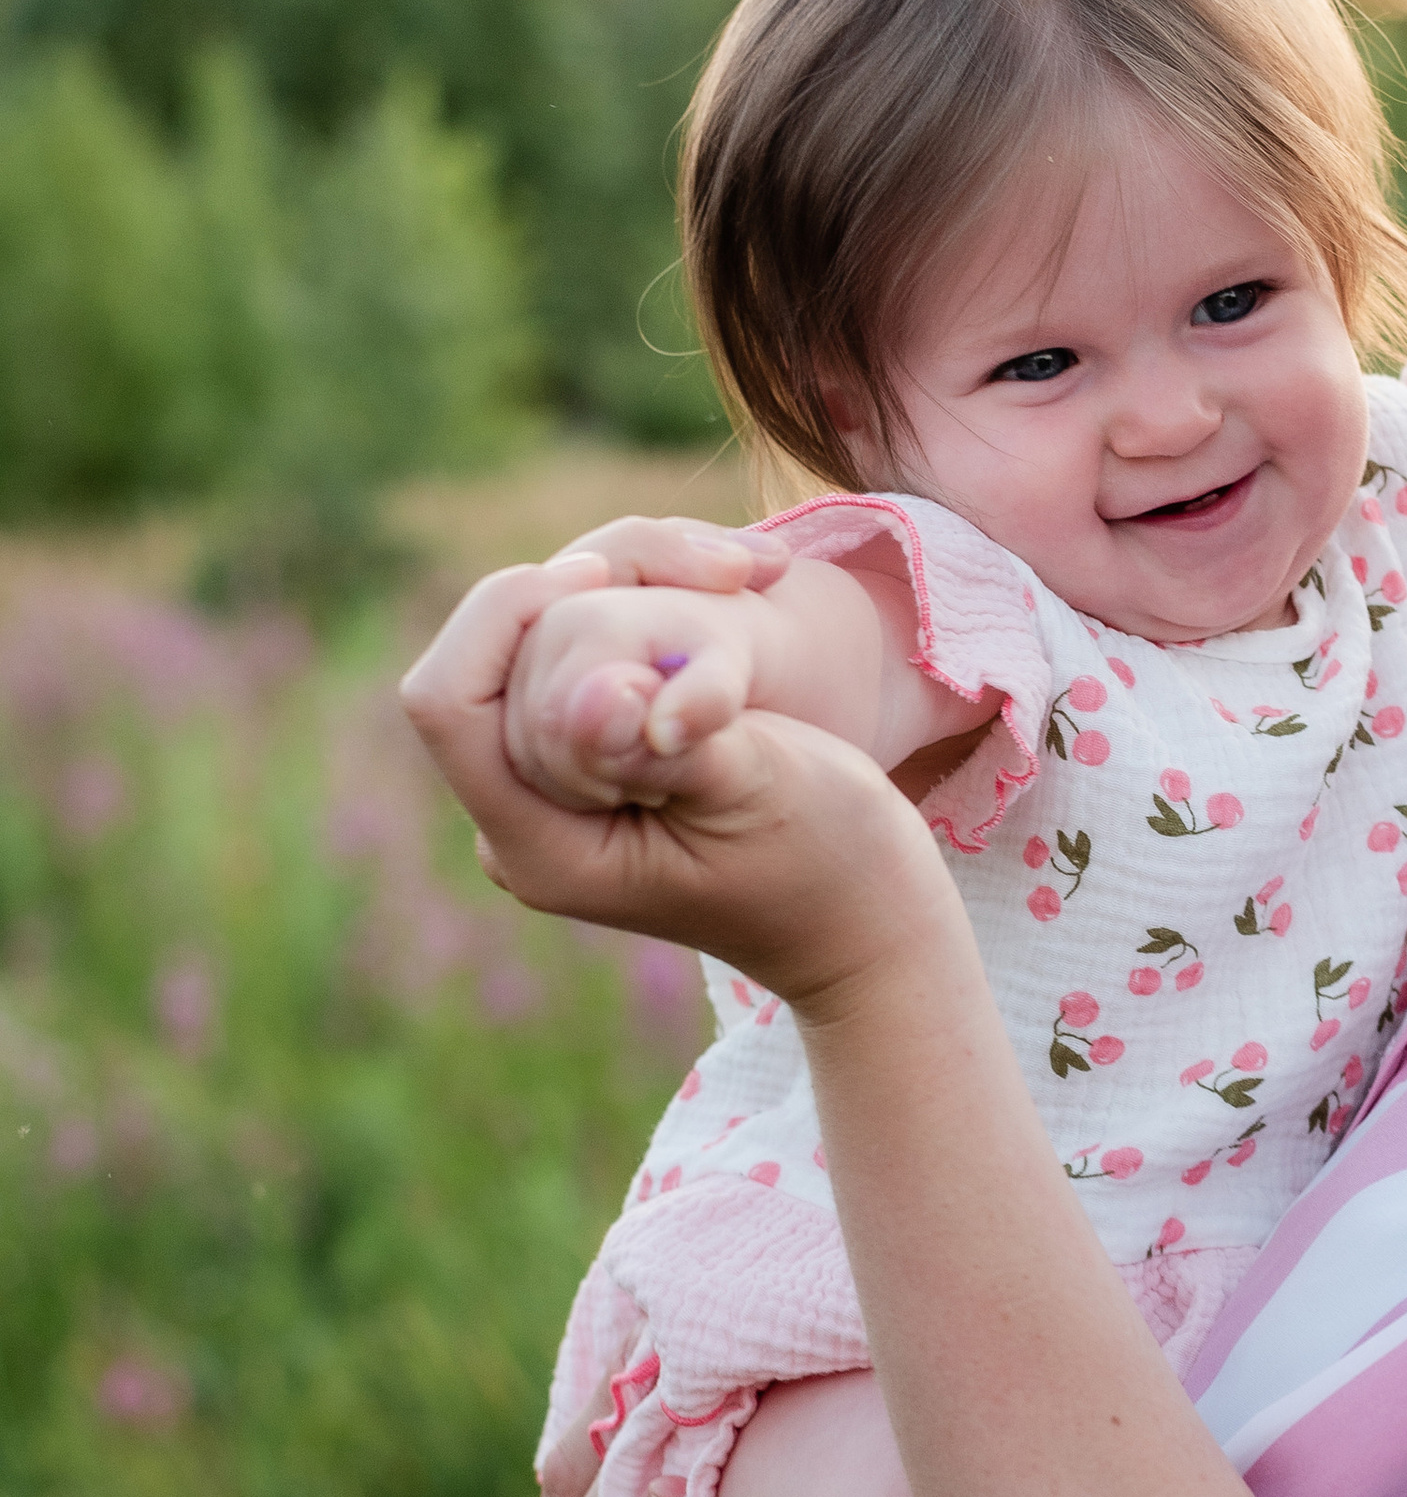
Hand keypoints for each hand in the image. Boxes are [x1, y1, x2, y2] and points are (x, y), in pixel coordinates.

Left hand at [401, 561, 965, 1014]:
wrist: (869, 920)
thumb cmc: (834, 862)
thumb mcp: (764, 788)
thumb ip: (668, 744)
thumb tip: (593, 692)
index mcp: (544, 848)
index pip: (448, 702)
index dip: (505, 614)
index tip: (600, 575)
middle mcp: (524, 825)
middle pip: (491, 662)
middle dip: (581, 603)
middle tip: (713, 584)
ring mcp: (553, 802)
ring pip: (530, 648)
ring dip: (618, 602)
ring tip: (734, 583)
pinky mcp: (589, 772)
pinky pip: (571, 663)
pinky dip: (635, 623)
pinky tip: (718, 610)